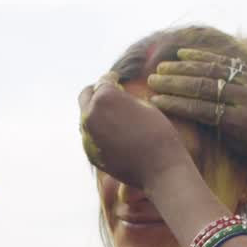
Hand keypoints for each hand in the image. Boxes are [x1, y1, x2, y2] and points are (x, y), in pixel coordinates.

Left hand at [78, 72, 194, 190]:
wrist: (159, 168)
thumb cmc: (158, 133)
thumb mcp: (144, 104)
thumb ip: (124, 97)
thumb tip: (117, 94)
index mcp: (104, 97)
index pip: (103, 81)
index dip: (111, 79)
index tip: (115, 79)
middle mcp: (90, 115)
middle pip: (86, 97)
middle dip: (96, 93)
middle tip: (107, 93)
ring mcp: (88, 137)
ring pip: (86, 119)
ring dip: (96, 114)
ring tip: (112, 115)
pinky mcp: (91, 154)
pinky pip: (91, 137)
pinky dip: (99, 132)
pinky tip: (114, 134)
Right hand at [147, 48, 246, 162]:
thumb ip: (223, 134)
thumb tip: (192, 123)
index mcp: (242, 124)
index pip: (203, 111)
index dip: (178, 105)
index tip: (157, 101)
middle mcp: (246, 101)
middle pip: (204, 88)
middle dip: (175, 83)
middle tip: (152, 81)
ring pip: (213, 71)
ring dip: (184, 68)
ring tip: (162, 68)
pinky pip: (227, 63)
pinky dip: (204, 57)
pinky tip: (184, 55)